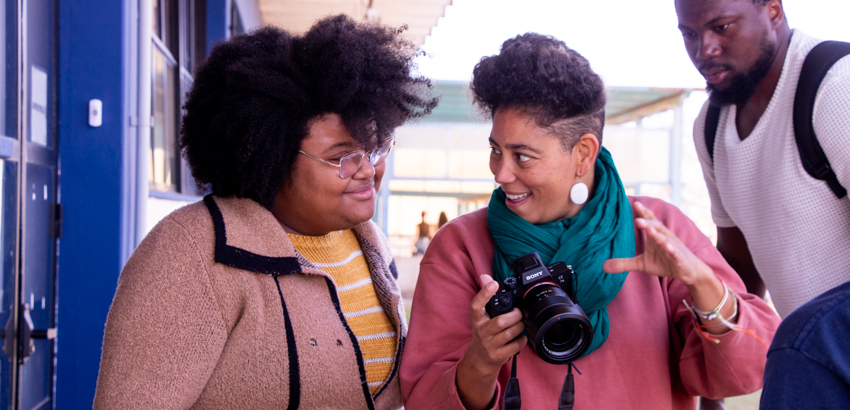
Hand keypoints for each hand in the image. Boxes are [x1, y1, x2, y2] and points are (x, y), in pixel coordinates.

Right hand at [464, 275, 526, 372]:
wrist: (480, 359)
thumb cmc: (483, 332)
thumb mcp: (481, 316)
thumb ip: (485, 296)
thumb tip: (485, 276)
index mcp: (477, 319)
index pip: (476, 305)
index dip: (485, 294)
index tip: (494, 283)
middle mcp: (482, 331)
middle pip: (500, 321)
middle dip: (515, 315)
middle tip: (519, 313)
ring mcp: (489, 345)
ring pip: (509, 333)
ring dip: (520, 326)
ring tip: (521, 323)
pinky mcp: (498, 355)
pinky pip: (515, 346)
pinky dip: (522, 340)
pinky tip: (521, 336)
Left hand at [602, 202, 733, 329]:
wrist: (690, 272)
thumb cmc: (666, 263)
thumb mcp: (642, 264)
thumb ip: (624, 263)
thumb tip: (602, 266)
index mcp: (656, 236)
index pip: (649, 221)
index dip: (642, 211)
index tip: (632, 201)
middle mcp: (665, 238)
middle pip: (656, 225)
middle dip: (647, 218)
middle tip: (637, 212)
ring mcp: (674, 247)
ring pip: (665, 237)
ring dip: (656, 232)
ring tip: (648, 227)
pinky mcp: (680, 258)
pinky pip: (675, 252)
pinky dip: (671, 249)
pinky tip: (666, 246)